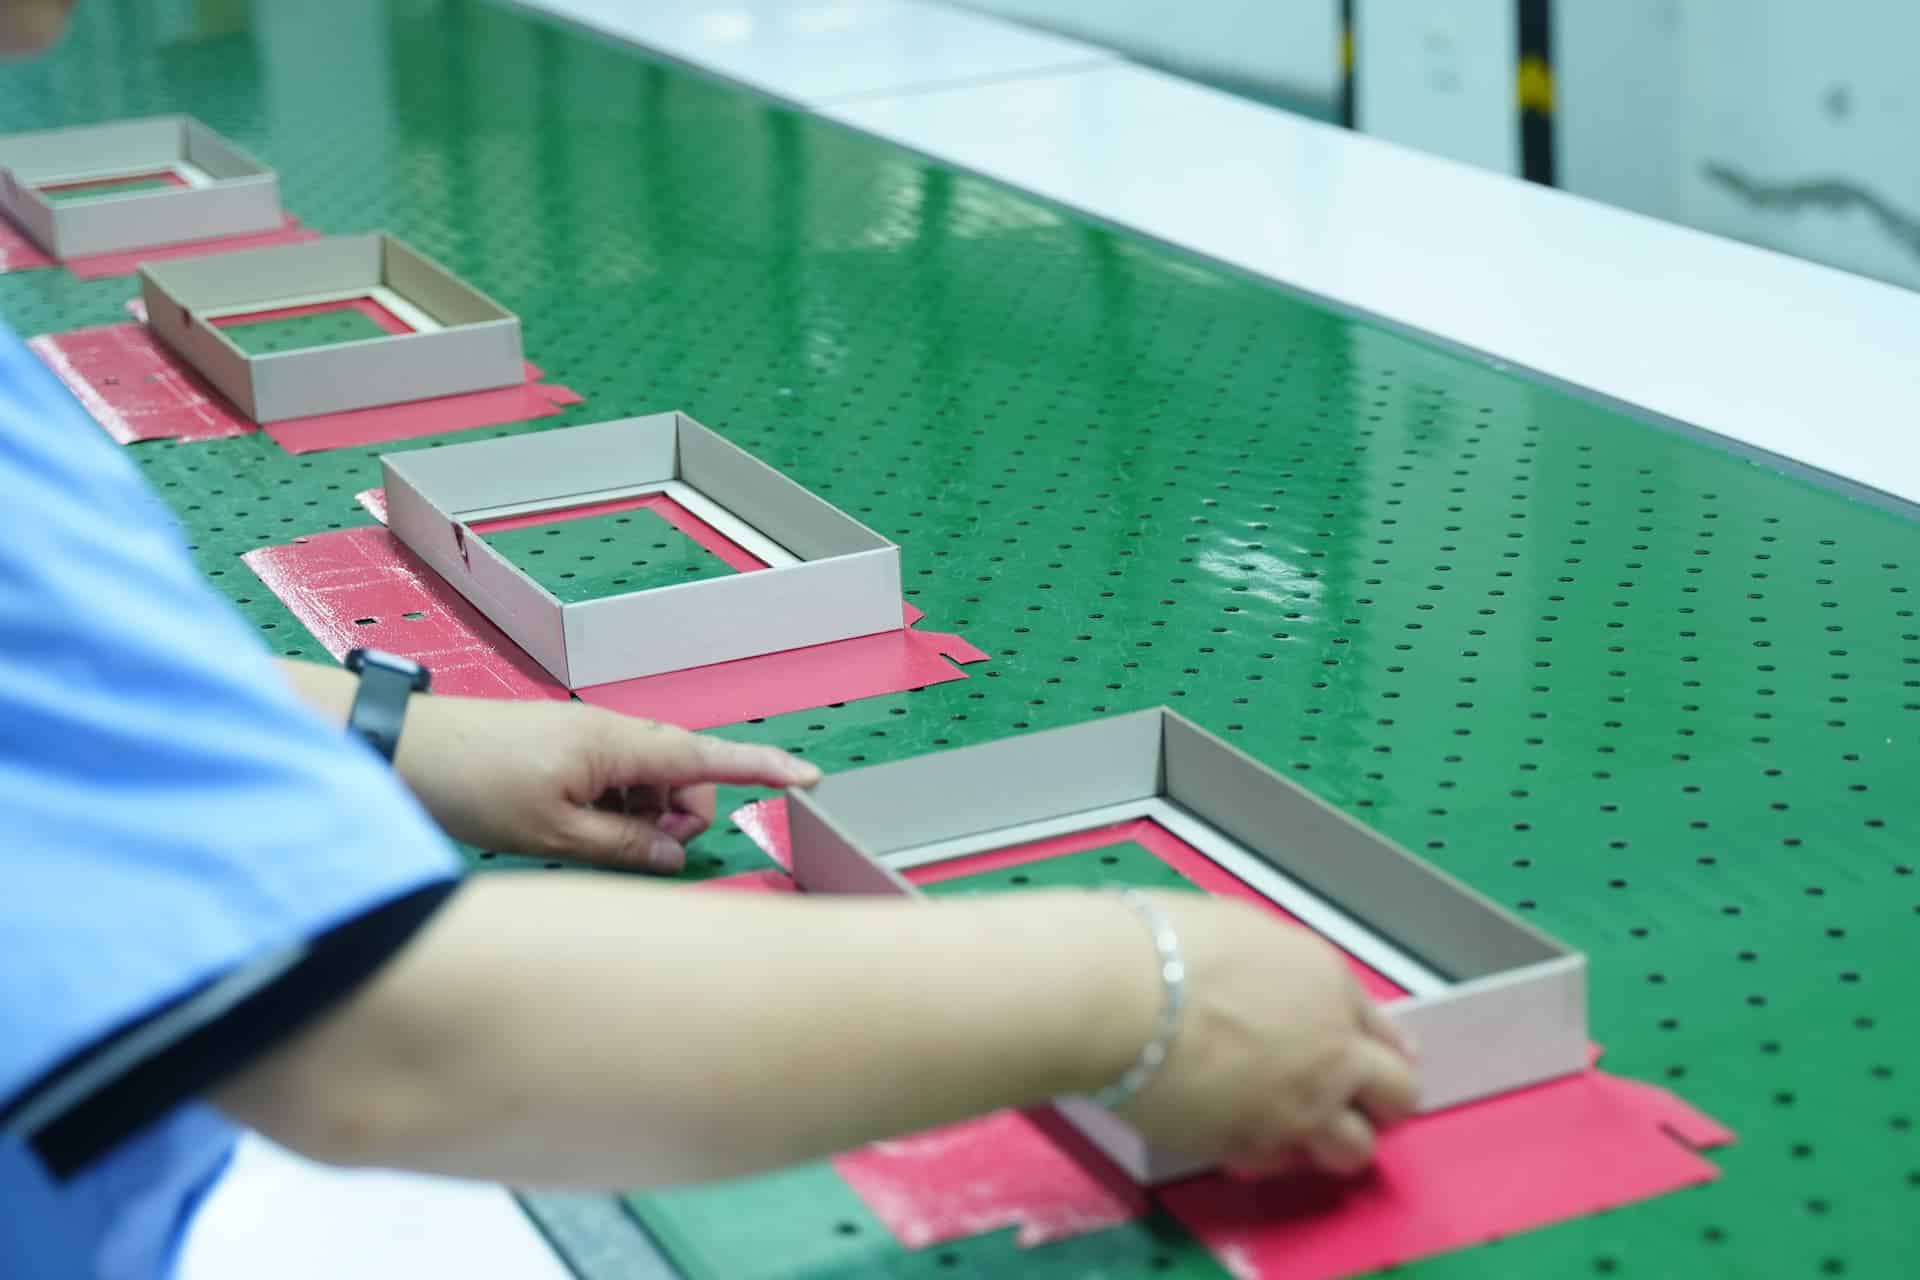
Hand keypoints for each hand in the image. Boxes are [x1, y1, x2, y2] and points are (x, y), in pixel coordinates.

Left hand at [395, 697, 818, 871]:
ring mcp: (588, 743)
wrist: (402, 749)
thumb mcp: (553, 834)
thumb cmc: (470, 780)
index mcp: (618, 744)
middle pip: (681, 780)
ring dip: (637, 820)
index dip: (761, 769)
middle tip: (633, 851)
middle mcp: (611, 735)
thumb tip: (673, 854)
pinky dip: (610, 813)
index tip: (807, 778)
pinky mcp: (565, 755)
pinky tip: (568, 829)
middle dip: (676, 819)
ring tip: (579, 840)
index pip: (708, 758)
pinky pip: (613, 786)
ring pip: (646, 788)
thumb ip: (624, 847)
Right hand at [1111, 895, 1417, 1178]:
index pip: (1388, 1033)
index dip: (1380, 1052)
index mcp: (1329, 985)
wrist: (1116, 996)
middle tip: (1348, 1103)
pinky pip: (1279, 1163)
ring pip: (1354, 1150)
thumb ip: (1283, 974)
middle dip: (1379, 1102)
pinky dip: (1265, 1152)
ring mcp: (1298, 1107)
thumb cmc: (1161, 947)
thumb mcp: (1240, 932)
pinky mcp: (1252, 1146)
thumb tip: (1281, 991)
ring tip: (1291, 1124)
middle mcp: (1331, 1051)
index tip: (1369, 1064)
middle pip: (1398, 1097)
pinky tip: (1235, 1128)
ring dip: (1331, 1140)